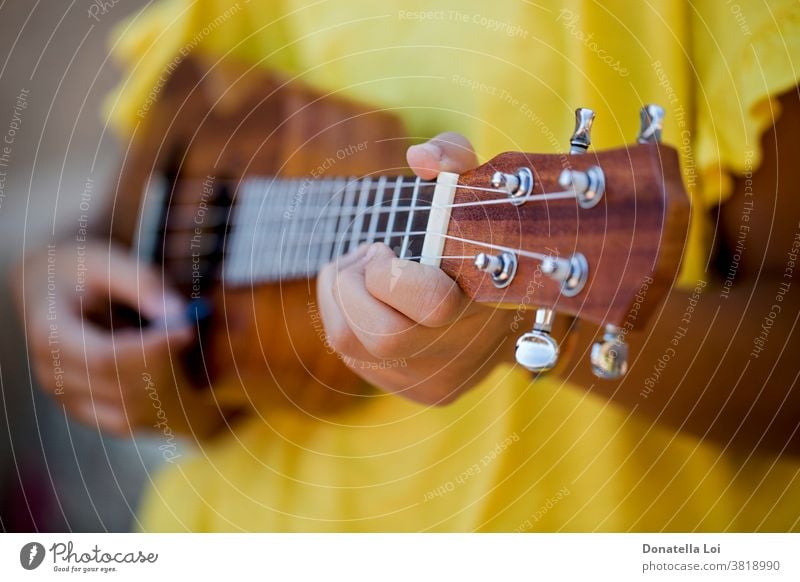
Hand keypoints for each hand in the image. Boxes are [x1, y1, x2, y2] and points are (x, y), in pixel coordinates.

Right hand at [13, 241, 219, 438]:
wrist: (48, 286)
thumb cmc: (79, 269)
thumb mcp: (107, 260)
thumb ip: (142, 284)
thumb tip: (179, 316)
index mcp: (50, 334)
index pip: (106, 358)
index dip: (151, 350)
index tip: (186, 332)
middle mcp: (52, 374)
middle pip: (121, 388)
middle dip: (163, 365)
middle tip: (185, 332)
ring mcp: (65, 397)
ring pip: (128, 412)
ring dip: (162, 385)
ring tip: (168, 345)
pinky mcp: (83, 409)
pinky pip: (127, 421)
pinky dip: (154, 402)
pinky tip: (165, 368)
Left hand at [317, 133, 518, 404]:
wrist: (509, 309)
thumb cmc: (484, 241)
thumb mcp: (477, 187)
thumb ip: (455, 156)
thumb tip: (420, 158)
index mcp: (481, 304)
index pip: (428, 304)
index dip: (390, 274)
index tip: (386, 252)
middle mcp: (457, 354)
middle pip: (378, 333)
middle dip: (353, 285)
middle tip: (370, 259)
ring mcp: (430, 380)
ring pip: (349, 343)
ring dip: (339, 296)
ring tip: (363, 274)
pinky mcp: (410, 391)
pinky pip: (351, 355)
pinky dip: (345, 316)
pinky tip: (369, 300)